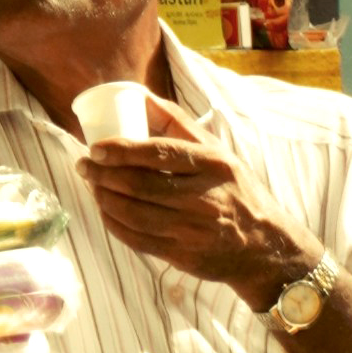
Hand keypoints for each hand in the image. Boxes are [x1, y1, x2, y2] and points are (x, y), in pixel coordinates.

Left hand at [80, 96, 317, 307]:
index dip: (120, 150)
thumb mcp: (218, 152)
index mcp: (213, 165)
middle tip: (85, 166)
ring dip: (103, 199)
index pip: (158, 153)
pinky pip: (138, 240)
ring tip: (92, 186)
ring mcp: (193, 230)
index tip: (95, 149)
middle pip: (139, 185)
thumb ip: (178, 123)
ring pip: (133, 214)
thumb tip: (139, 96)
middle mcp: (204, 198)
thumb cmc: (237, 191)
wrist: (266, 247)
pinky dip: (114, 224)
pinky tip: (105, 211)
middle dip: (102, 175)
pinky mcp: (184, 256)